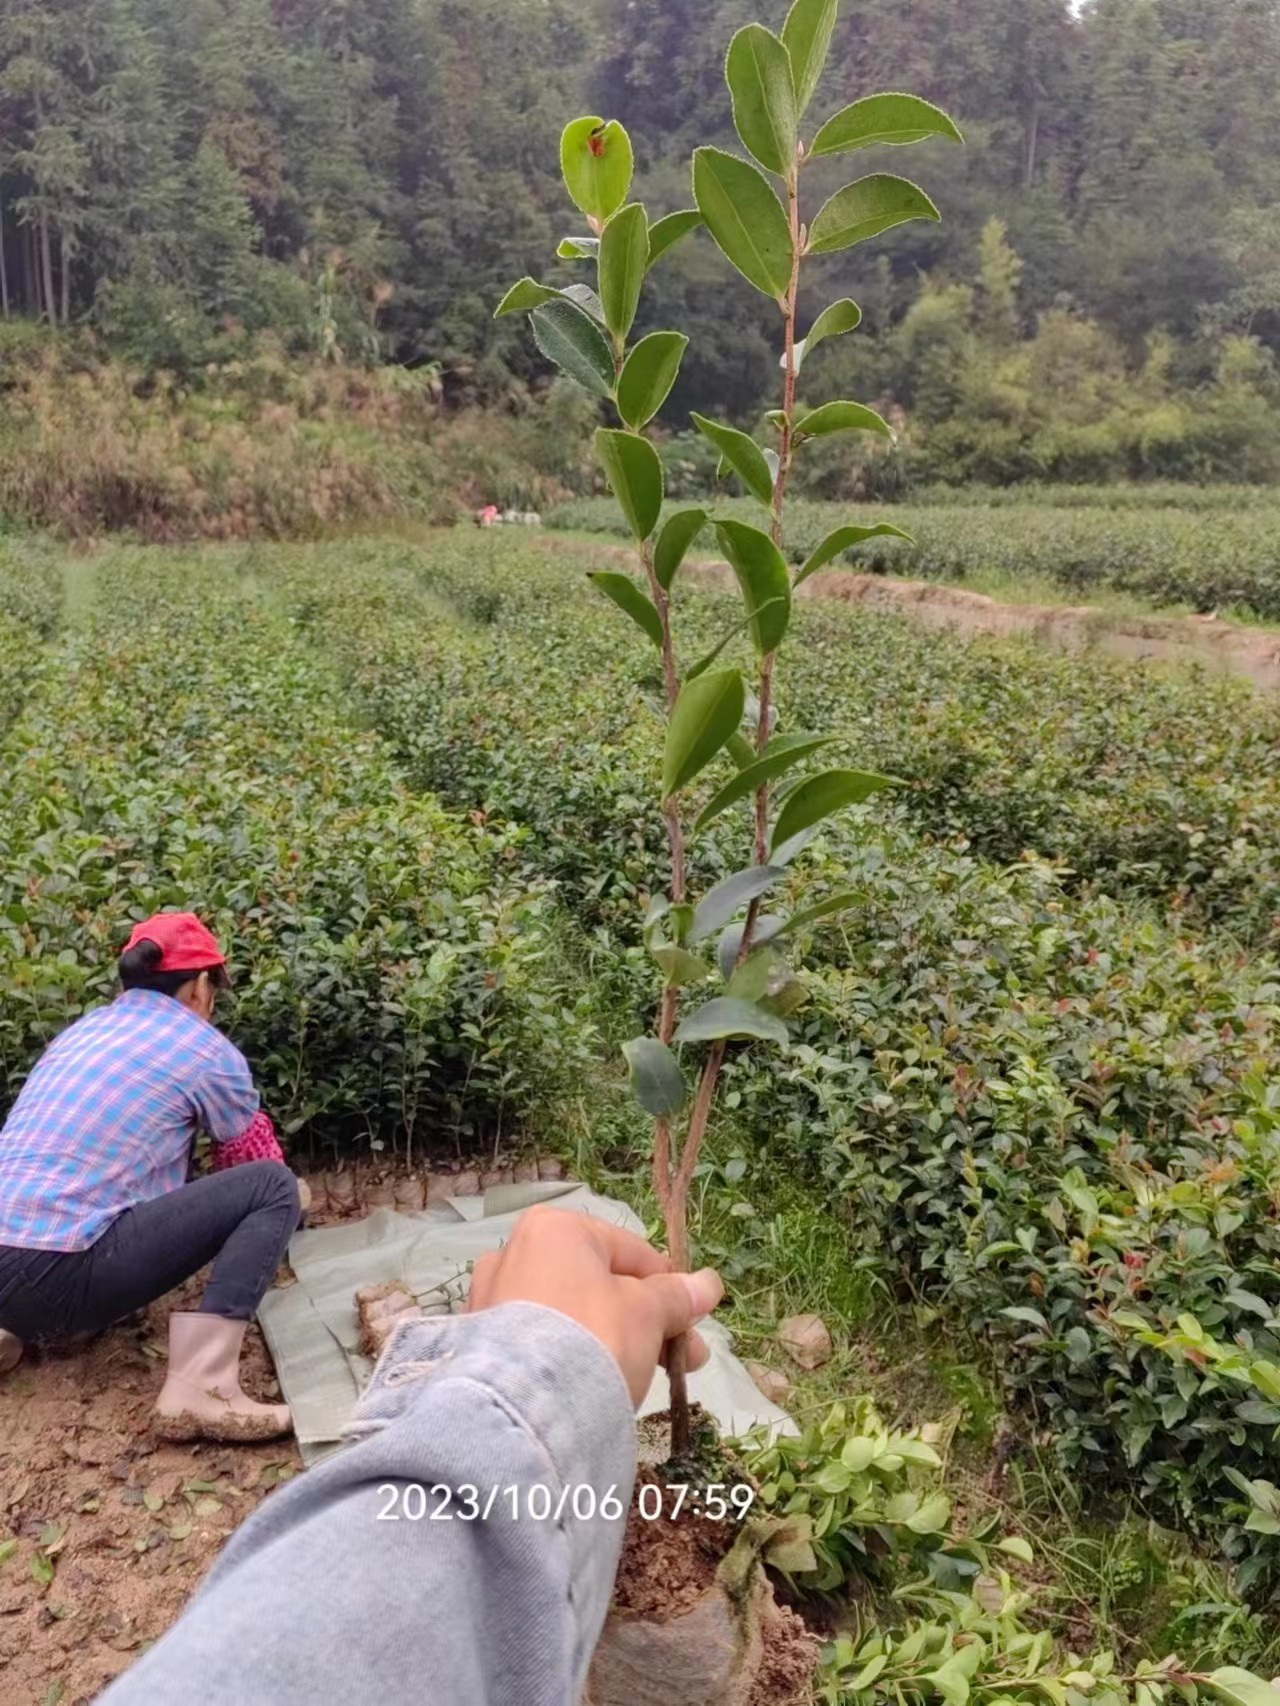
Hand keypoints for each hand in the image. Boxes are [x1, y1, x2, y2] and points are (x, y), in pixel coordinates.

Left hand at [467, 1206, 723, 1406]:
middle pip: (600, 1285)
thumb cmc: (593, 1338)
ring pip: (571, 1316)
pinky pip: (541, 1345)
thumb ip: (676, 1297)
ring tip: (644, 1380)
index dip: (670, 1288)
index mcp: (555, 1229)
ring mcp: (491, 1301)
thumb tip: (709, 1284)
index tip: (693, 1323)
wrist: (522, 1411)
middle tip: (685, 1360)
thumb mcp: (647, 1314)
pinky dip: (570, 1360)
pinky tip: (595, 1388)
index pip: (631, 1251)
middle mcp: (514, 1253)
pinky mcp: (478, 1346)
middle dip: (647, 1322)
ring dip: (613, 1341)